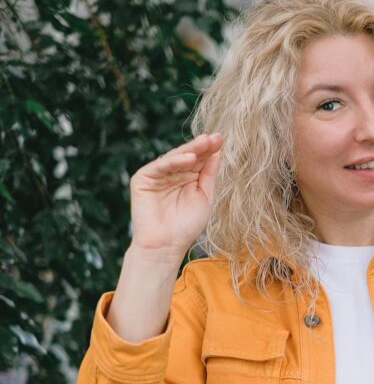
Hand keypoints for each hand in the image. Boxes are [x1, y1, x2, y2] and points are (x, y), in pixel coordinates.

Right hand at [129, 132, 222, 258]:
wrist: (166, 246)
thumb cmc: (186, 226)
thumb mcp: (204, 197)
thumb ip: (208, 174)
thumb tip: (217, 152)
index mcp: (187, 178)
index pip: (199, 160)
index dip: (209, 150)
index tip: (221, 139)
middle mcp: (171, 174)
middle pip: (187, 156)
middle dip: (201, 146)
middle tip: (214, 137)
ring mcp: (156, 175)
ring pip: (174, 158)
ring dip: (190, 150)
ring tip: (205, 143)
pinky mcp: (143, 179)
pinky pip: (160, 166)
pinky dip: (174, 161)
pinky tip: (189, 158)